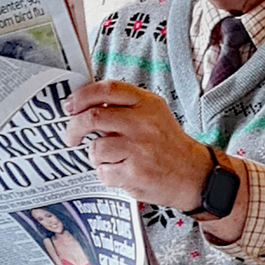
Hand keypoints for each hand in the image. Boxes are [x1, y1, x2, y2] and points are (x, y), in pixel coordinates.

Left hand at [63, 80, 212, 210]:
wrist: (194, 175)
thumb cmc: (168, 145)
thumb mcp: (153, 114)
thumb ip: (124, 106)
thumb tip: (85, 104)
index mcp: (146, 104)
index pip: (107, 89)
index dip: (82, 96)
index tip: (70, 106)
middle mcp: (143, 123)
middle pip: (93, 117)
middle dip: (74, 128)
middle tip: (71, 136)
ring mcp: (139, 148)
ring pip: (95, 148)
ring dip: (96, 156)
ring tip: (111, 159)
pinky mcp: (135, 173)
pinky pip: (103, 172)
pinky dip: (107, 174)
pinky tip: (122, 172)